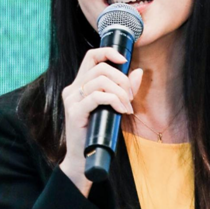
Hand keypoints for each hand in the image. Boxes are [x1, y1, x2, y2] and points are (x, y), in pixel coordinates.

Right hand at [60, 47, 142, 176]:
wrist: (84, 156)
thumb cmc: (98, 131)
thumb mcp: (114, 106)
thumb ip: (124, 89)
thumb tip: (138, 72)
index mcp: (79, 84)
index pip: (91, 56)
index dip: (108, 52)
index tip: (124, 60)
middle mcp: (72, 89)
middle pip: (100, 68)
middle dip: (121, 79)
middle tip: (130, 96)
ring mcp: (71, 100)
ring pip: (100, 81)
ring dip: (120, 93)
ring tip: (126, 107)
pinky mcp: (74, 112)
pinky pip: (96, 97)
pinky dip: (114, 101)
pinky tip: (121, 111)